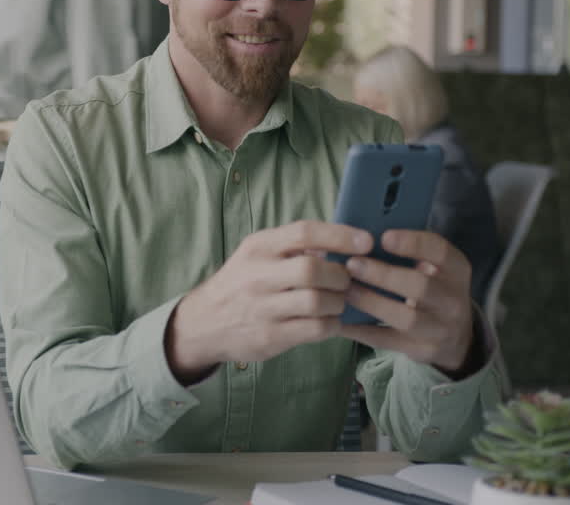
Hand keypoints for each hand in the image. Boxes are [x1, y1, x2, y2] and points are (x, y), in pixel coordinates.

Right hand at [165, 221, 372, 383]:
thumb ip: (293, 247)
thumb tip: (342, 241)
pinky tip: (330, 321)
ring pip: (318, 302)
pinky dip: (332, 325)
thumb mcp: (257, 255)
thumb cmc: (242, 283)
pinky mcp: (270, 336)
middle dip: (341, 276)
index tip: (366, 241)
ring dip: (339, 302)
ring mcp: (262, 308)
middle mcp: (258, 275)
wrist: (203, 322)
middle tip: (346, 280)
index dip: (340, 235)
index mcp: (259, 247)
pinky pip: (316, 329)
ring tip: (338, 302)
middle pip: (313, 270)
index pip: (304, 232)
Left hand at [338, 230, 475, 373]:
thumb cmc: (431, 288)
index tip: (384, 237)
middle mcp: (454, 300)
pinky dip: (362, 330)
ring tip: (346, 290)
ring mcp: (441, 329)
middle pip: (421, 286)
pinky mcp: (424, 351)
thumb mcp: (432, 268)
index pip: (440, 252)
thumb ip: (408, 252)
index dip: (413, 243)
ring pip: (407, 317)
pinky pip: (389, 341)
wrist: (454, 336)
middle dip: (384, 275)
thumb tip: (362, 235)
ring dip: (372, 302)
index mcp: (456, 270)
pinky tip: (340, 320)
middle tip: (352, 264)